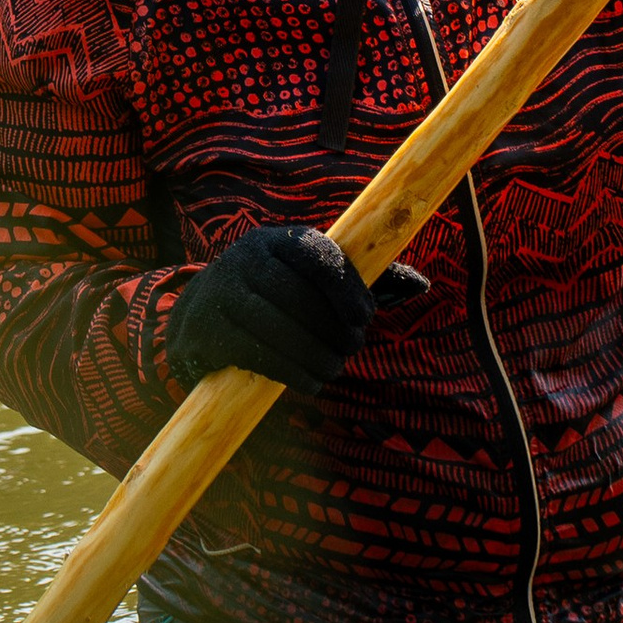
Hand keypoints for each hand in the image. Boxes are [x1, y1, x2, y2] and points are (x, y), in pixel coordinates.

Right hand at [164, 223, 419, 398]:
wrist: (200, 315)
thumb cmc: (275, 297)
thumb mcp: (311, 281)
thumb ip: (365, 281)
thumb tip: (422, 284)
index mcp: (276, 240)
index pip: (316, 252)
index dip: (347, 286)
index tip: (366, 318)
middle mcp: (244, 258)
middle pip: (297, 294)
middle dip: (332, 327)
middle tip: (353, 350)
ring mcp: (220, 292)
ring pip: (277, 326)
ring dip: (314, 354)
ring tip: (334, 369)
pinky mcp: (205, 328)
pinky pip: (255, 352)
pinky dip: (289, 371)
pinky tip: (310, 383)